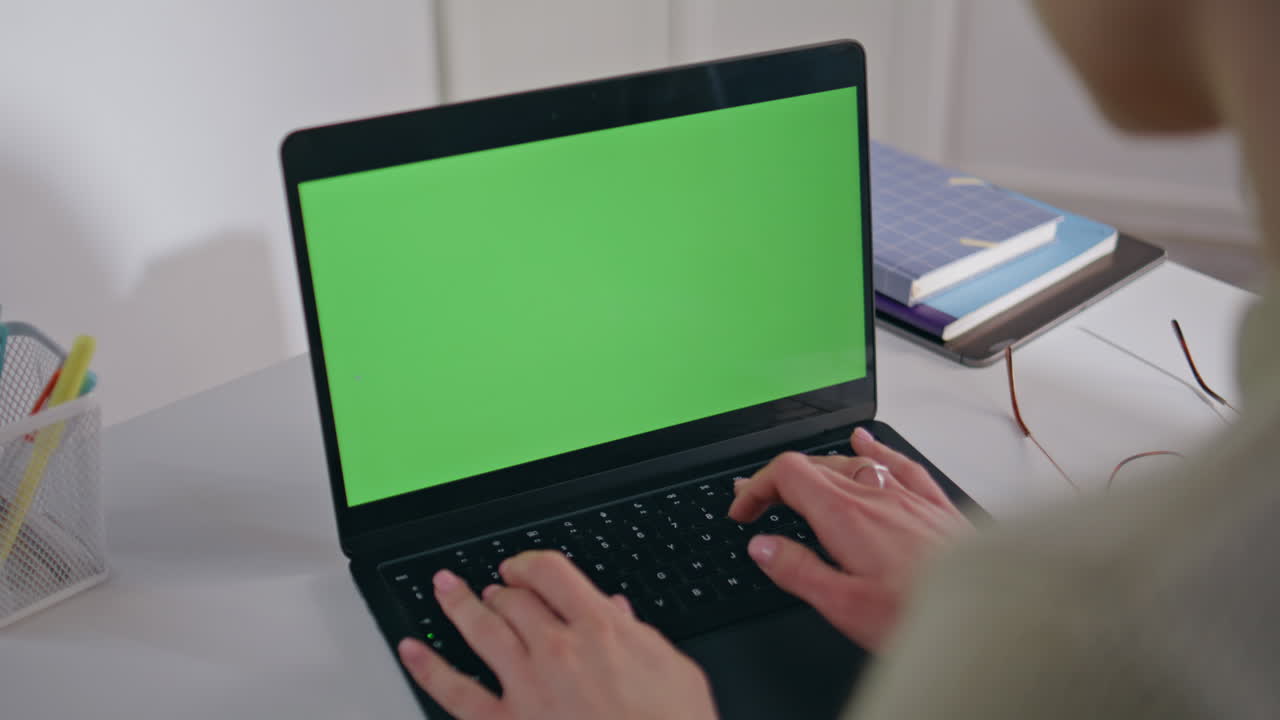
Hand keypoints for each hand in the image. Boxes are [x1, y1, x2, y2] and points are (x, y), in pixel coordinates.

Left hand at [398, 551, 718, 719]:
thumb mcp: (674, 670)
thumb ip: (639, 635)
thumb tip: (618, 612)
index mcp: (601, 628)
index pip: (552, 573)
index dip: (530, 563)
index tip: (523, 567)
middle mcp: (557, 650)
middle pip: (515, 600)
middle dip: (502, 589)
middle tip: (495, 589)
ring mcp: (527, 686)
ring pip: (482, 630)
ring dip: (458, 605)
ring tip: (444, 588)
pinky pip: (456, 691)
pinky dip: (428, 668)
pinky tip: (411, 650)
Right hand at [728, 427, 970, 650]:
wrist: (989, 615)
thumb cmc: (919, 616)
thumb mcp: (843, 605)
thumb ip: (797, 571)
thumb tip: (762, 546)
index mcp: (846, 517)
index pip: (787, 475)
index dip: (756, 487)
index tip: (743, 511)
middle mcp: (875, 495)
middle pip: (814, 466)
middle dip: (777, 481)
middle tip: (758, 503)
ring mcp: (906, 496)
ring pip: (850, 463)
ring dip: (815, 468)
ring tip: (795, 481)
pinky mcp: (933, 505)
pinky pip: (897, 463)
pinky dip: (873, 449)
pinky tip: (865, 442)